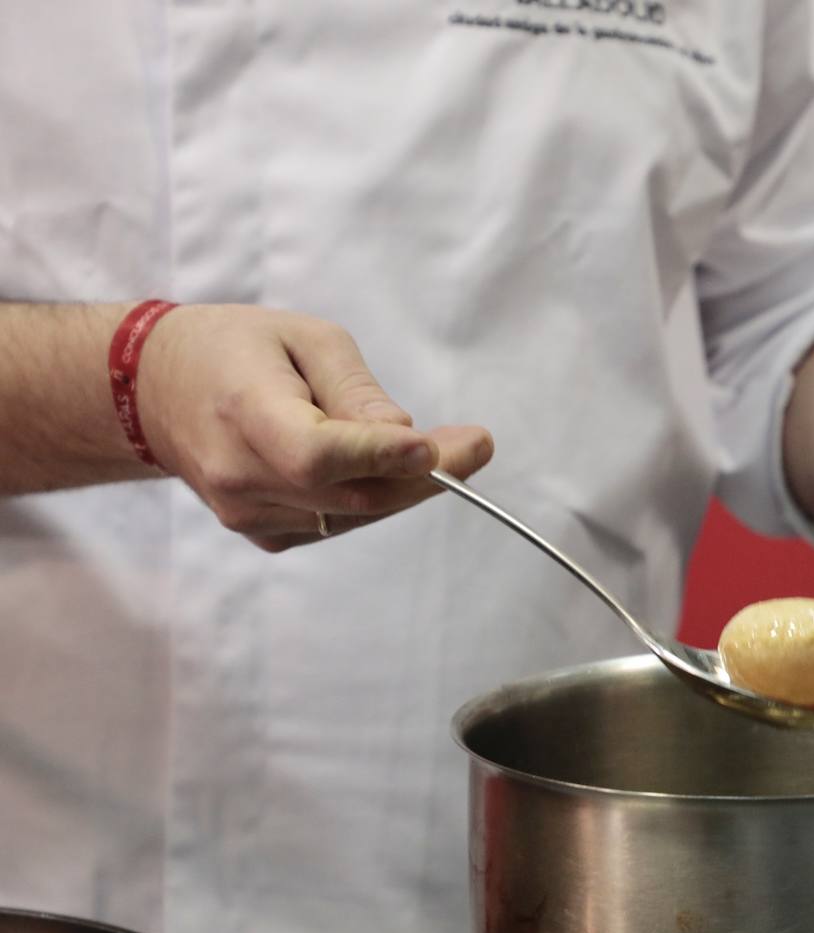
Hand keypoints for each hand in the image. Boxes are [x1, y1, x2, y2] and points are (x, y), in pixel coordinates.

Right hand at [137, 304, 491, 550]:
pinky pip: (336, 523)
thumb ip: (356, 390)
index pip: (315, 453)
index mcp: (245, 412)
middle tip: (476, 446)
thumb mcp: (304, 338)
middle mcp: (240, 475)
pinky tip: (385, 468)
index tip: (431, 448)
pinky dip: (371, 498)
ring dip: (405, 487)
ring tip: (444, 449)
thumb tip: (405, 438)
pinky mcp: (262, 533)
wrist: (157, 390)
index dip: (376, 457)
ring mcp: (247, 513)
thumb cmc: (237, 350)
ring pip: (353, 515)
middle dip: (423, 475)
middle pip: (350, 494)